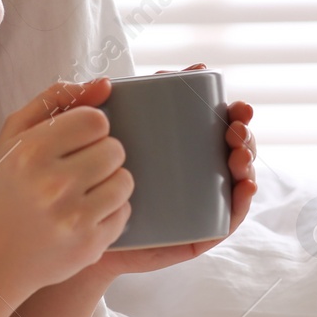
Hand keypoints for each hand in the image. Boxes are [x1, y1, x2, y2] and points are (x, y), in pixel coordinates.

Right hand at [0, 78, 133, 302]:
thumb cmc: (4, 191)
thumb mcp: (13, 137)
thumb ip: (56, 100)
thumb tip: (106, 84)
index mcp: (30, 151)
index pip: (96, 121)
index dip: (90, 129)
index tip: (75, 142)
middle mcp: (52, 184)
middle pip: (115, 149)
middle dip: (101, 156)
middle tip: (78, 170)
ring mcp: (73, 218)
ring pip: (125, 180)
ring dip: (110, 183)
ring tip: (83, 192)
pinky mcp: (89, 245)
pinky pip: (124, 212)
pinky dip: (109, 212)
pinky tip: (83, 216)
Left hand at [82, 63, 256, 282]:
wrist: (70, 235)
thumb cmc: (79, 181)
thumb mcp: (80, 139)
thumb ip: (82, 105)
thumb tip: (106, 82)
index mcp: (171, 141)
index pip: (207, 116)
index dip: (223, 103)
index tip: (227, 96)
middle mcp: (189, 168)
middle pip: (228, 144)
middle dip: (241, 129)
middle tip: (235, 126)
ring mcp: (195, 199)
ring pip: (234, 177)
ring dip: (247, 160)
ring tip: (237, 154)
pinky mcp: (193, 231)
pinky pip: (226, 218)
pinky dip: (243, 201)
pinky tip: (246, 186)